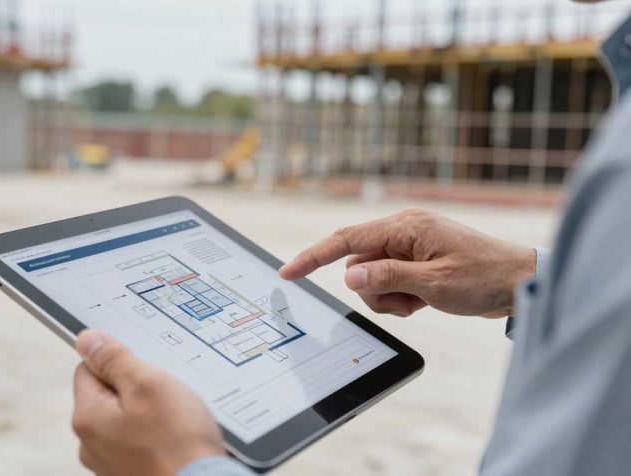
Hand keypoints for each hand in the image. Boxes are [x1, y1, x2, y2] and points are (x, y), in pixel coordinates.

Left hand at [72, 330, 224, 475]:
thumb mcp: (147, 384)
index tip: (144, 366)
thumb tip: (87, 339)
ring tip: (175, 417)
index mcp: (87, 417)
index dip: (118, 361)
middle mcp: (91, 444)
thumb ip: (114, 359)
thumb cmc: (177, 442)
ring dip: (150, 412)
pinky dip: (157, 434)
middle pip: (108, 394)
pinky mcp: (132, 472)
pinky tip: (177, 436)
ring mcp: (111, 462)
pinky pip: (140, 440)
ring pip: (127, 418)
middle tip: (165, 392)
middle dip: (136, 388)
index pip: (88, 368)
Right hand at [279, 208, 535, 317]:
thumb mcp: (433, 283)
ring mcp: (409, 247)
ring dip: (389, 298)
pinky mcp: (415, 262)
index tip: (288, 272)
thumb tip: (348, 276)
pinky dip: (400, 298)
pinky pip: (389, 282)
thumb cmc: (484, 277)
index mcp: (405, 227)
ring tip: (421, 302)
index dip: (314, 256)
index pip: (346, 240)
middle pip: (359, 264)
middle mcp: (403, 232)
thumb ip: (387, 277)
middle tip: (409, 302)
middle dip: (375, 290)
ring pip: (372, 278)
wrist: (520, 282)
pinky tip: (425, 300)